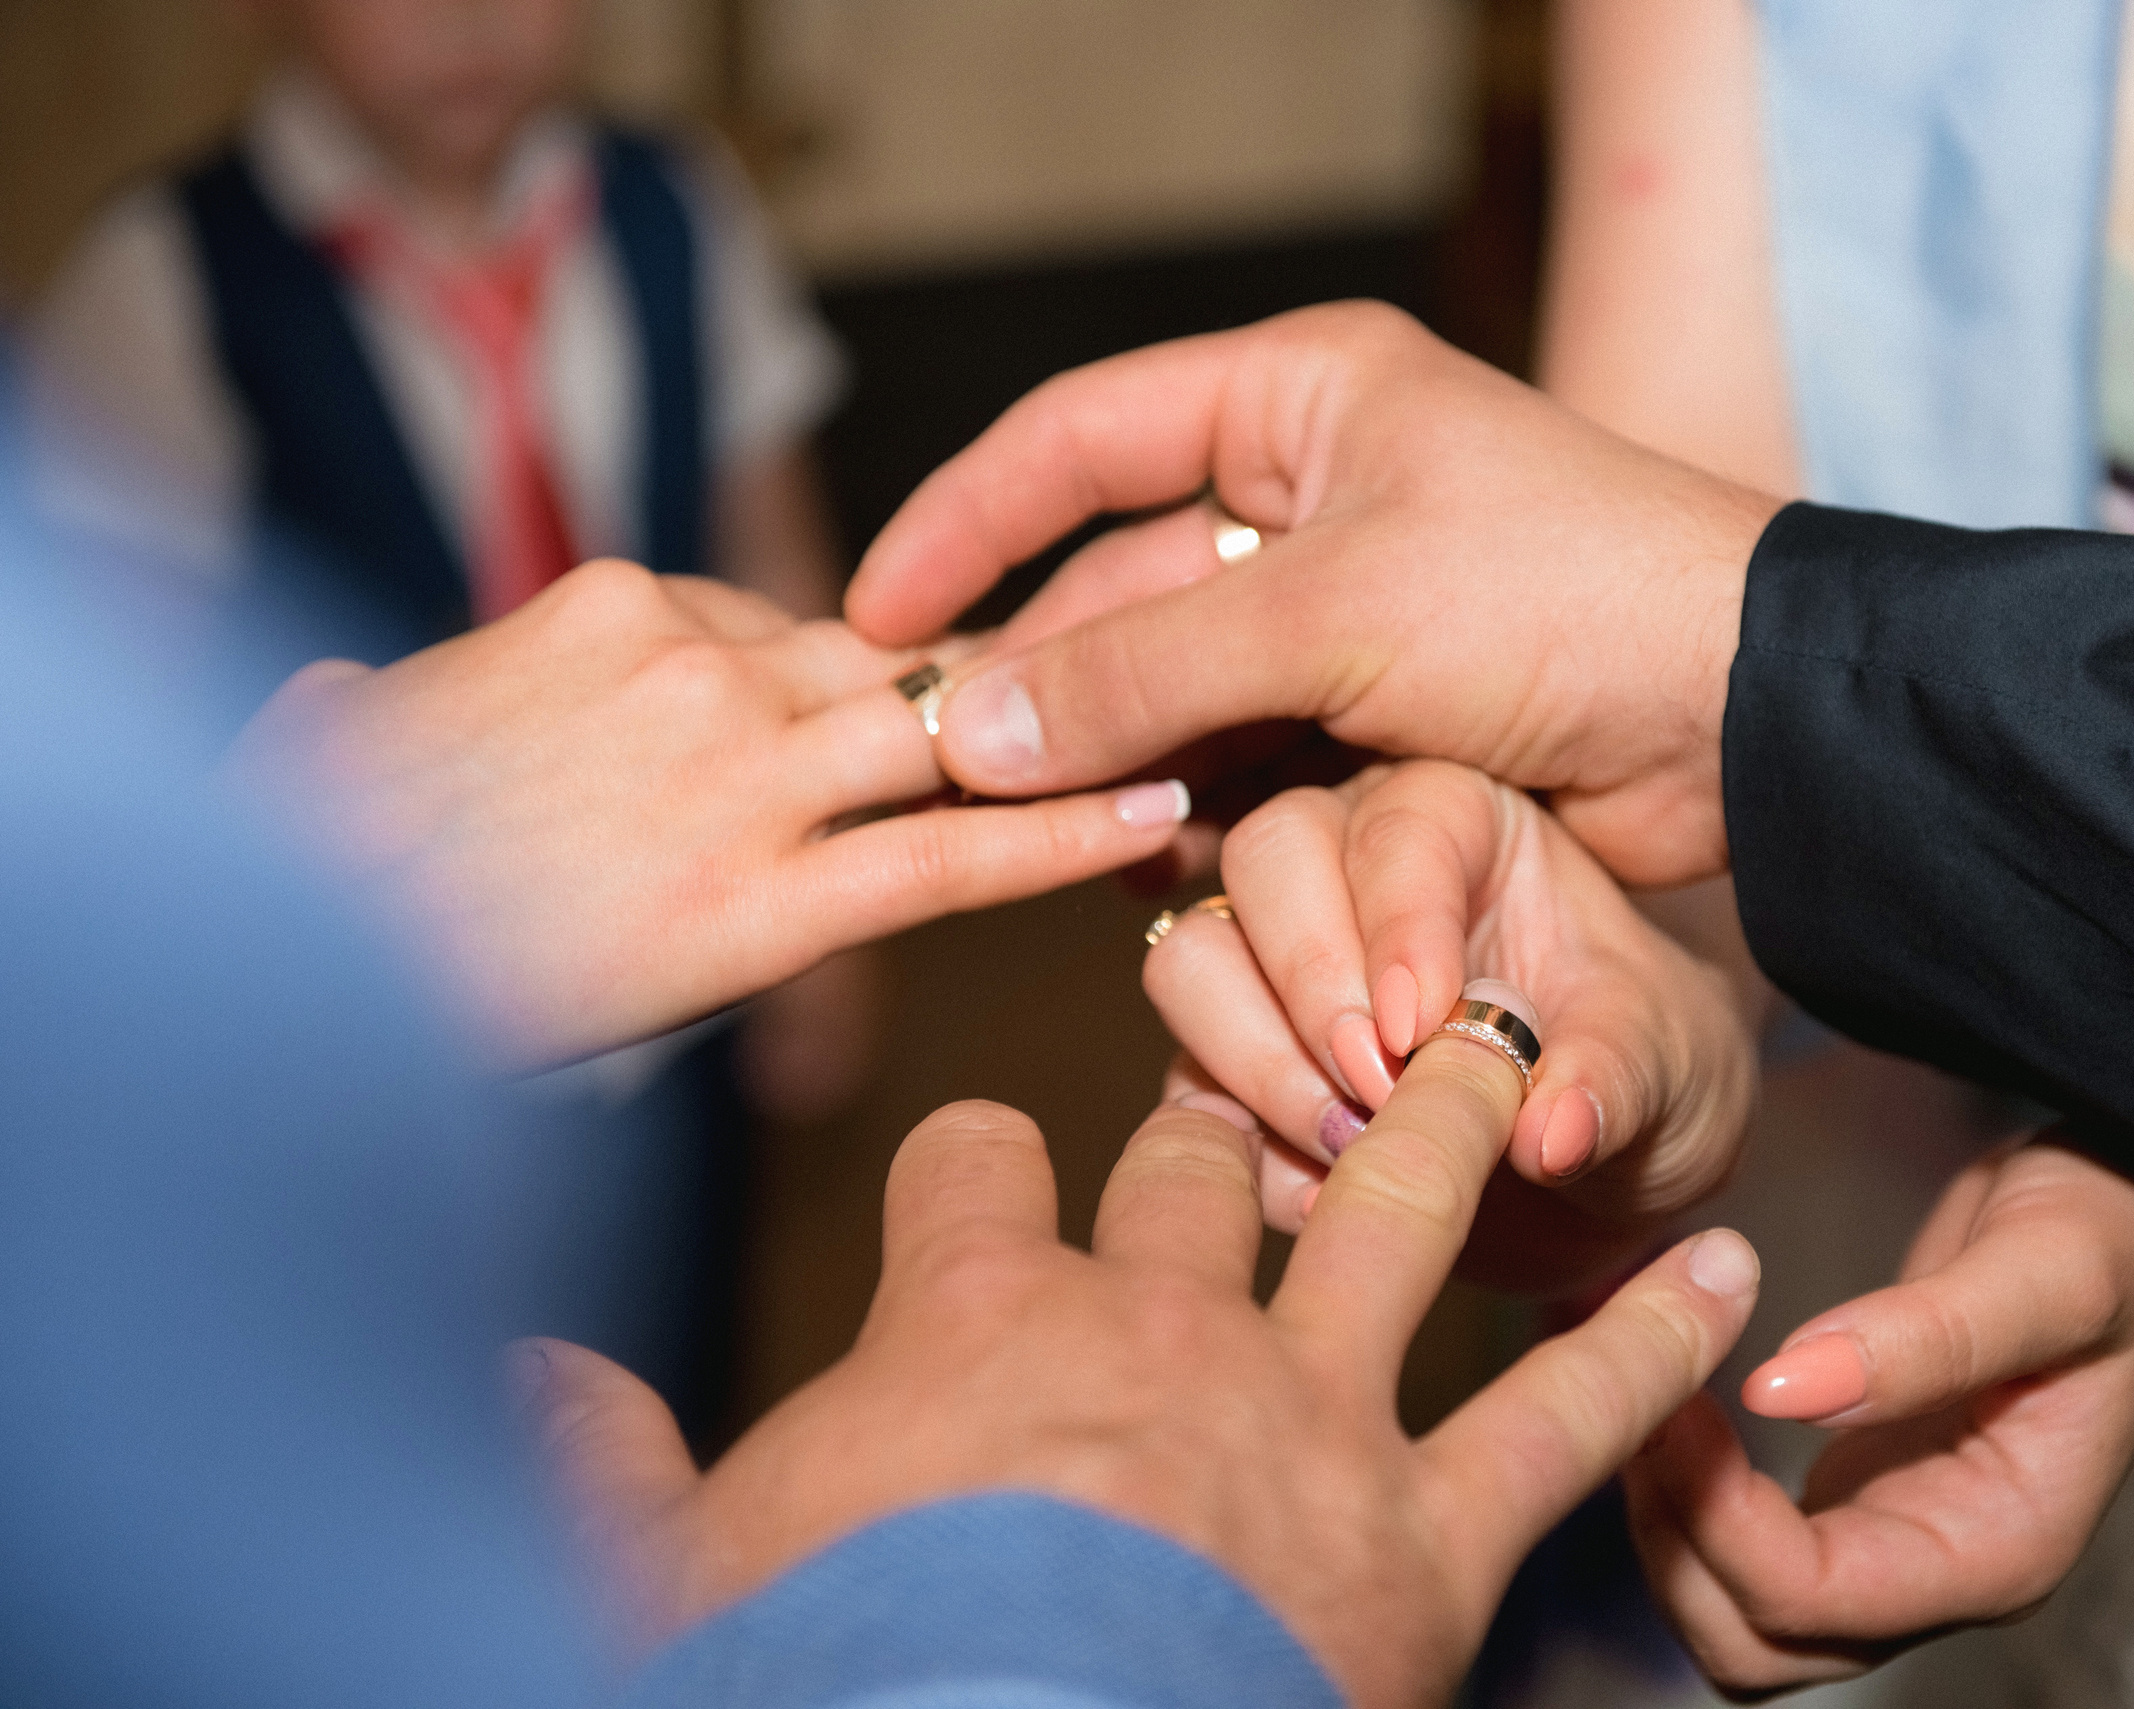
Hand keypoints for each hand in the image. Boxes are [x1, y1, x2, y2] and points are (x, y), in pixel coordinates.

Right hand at [229, 562, 1190, 1068]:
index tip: (919, 702)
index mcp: (611, 606)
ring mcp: (735, 774)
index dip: (858, 678)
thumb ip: (400, 704)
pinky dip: (1053, 840)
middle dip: (997, 691)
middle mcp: (692, 663)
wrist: (280, 955)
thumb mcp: (346, 738)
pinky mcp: (759, 900)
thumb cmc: (305, 865)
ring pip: (939, 740)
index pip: (785, 621)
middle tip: (1110, 700)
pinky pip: (942, 857)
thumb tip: (341, 699)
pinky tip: (1145, 822)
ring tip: (1185, 739)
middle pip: (889, 664)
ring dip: (1059, 745)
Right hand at [519, 1037, 1764, 1706]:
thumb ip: (594, 1467)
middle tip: (1253, 1082)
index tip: (984, 1159)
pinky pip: (1558, 1408)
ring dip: (1459, 1119)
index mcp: (972, 1319)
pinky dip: (1644, 1340)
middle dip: (1223, 1109)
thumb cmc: (827, 1677)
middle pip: (1197, 1163)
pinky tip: (1717, 1271)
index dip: (978, 1158)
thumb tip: (509, 1385)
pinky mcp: (1427, 1529)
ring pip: (1395, 1208)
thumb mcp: (675, 1575)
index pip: (972, 1172)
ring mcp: (1307, 1409)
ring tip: (1513, 1048)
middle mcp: (1154, 1322)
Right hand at [847, 301, 1786, 885]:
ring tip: (1063, 839)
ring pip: (1172, 695)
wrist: (1742, 723)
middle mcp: (1309, 496)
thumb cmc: (1564, 599)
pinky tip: (1160, 865)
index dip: (966, 523)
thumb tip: (968, 725)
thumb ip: (1139, 671)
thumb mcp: (1330, 614)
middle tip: (952, 775)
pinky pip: (1239, 763)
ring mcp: (1341, 614)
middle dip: (1047, 684)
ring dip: (1120, 767)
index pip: (1078, 439)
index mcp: (1297, 401)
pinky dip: (1195, 813)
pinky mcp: (1372, 719)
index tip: (873, 617)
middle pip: (1116, 590)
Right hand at [1145, 759, 1759, 1293]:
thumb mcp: (1672, 1069)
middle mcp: (1350, 867)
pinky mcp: (1235, 1071)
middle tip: (1378, 1089)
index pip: (1400, 823)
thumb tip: (1550, 1133)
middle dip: (1310, 980)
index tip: (1426, 1026)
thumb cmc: (1646, 1077)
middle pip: (1266, 857)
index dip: (1401, 920)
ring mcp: (1276, 968)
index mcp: (1467, 822)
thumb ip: (1616, 1082)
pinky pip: (1185, 1088)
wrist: (1612, 1177)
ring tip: (1354, 1145)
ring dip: (1256, 1060)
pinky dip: (1242, 1151)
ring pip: (1191, 958)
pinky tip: (1325, 1198)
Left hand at [1625, 1133, 2133, 1692]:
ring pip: (1738, 1614)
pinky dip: (1686, 1494)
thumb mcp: (2045, 1270)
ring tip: (1640, 1400)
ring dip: (1670, 1530)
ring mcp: (1895, 1542)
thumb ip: (1926, 1336)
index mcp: (2002, 1548)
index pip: (1820, 1600)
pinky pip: (1745, 1546)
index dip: (1724, 1522)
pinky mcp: (1857, 1498)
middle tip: (1639, 1409)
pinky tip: (1661, 1402)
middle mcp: (1942, 1570)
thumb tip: (1787, 1386)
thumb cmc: (2116, 1238)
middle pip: (1761, 1643)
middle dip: (1680, 1547)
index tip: (1674, 1406)